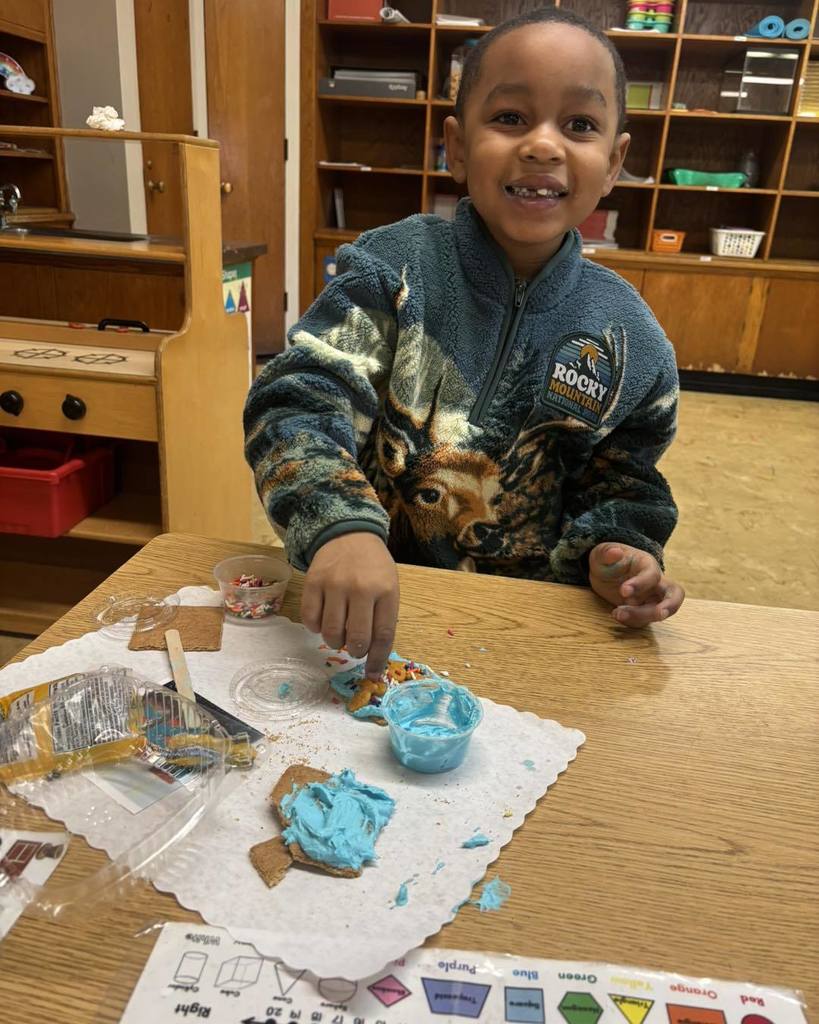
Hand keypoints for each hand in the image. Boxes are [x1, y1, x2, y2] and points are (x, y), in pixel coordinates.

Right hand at [301, 532, 398, 678]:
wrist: (348, 534)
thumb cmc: (373, 566)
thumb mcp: (389, 586)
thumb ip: (383, 618)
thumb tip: (374, 658)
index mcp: (386, 591)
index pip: (383, 635)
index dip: (377, 660)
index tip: (372, 674)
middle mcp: (360, 588)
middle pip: (356, 638)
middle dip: (356, 652)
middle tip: (355, 647)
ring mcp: (334, 585)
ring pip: (331, 634)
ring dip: (335, 642)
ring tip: (340, 632)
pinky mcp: (312, 583)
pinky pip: (311, 620)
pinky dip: (316, 628)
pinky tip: (324, 620)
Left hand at [589, 542, 683, 627]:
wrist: (604, 573)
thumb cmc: (607, 560)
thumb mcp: (602, 553)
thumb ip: (606, 553)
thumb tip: (615, 552)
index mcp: (647, 564)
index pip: (653, 575)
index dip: (641, 583)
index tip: (623, 591)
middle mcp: (655, 583)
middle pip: (674, 595)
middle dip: (670, 606)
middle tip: (659, 614)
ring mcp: (651, 599)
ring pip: (659, 612)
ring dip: (642, 616)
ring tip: (617, 613)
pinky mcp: (643, 611)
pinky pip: (644, 620)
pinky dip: (632, 621)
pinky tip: (617, 615)